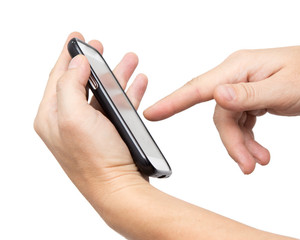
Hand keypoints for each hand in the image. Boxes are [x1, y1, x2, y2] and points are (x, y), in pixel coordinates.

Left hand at [34, 32, 148, 200]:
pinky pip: (117, 106)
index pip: (57, 76)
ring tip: (129, 60)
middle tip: (100, 47)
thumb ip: (69, 85)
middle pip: (81, 81)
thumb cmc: (95, 162)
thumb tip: (76, 63)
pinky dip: (128, 92)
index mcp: (52, 116)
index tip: (76, 38)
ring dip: (117, 75)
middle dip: (94, 62)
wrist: (118, 189)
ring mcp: (90, 127)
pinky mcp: (109, 133)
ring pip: (103, 92)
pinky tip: (137, 83)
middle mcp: (69, 121)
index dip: (67, 54)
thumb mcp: (74, 118)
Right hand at [144, 46, 299, 172]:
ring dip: (242, 145)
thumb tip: (217, 96)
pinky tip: (260, 151)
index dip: (173, 101)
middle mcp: (237, 76)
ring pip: (230, 122)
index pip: (200, 87)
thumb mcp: (284, 88)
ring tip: (260, 161)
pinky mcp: (250, 98)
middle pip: (220, 115)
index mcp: (239, 67)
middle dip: (232, 142)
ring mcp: (243, 87)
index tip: (152, 114)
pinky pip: (241, 123)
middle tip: (248, 165)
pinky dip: (249, 139)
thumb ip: (249, 95)